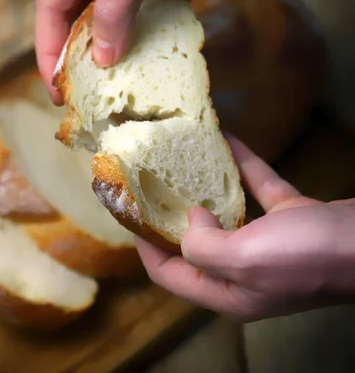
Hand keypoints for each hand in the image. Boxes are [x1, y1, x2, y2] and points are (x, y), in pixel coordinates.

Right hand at [34, 0, 210, 104]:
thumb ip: (116, 5)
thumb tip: (103, 59)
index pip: (50, 11)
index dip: (49, 53)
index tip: (57, 94)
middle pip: (77, 23)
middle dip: (78, 62)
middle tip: (84, 103)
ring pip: (113, 26)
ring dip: (114, 59)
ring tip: (116, 97)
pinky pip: (150, 20)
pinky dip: (149, 44)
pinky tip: (153, 71)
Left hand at [137, 134, 354, 322]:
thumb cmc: (306, 258)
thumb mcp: (243, 259)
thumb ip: (202, 247)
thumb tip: (188, 221)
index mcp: (226, 293)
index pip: (169, 275)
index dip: (144, 245)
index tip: (129, 211)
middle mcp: (243, 272)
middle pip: (194, 244)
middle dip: (172, 213)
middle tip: (150, 182)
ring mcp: (270, 246)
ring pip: (226, 214)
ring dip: (206, 188)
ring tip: (179, 160)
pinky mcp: (292, 220)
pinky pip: (258, 191)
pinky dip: (243, 168)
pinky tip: (227, 141)